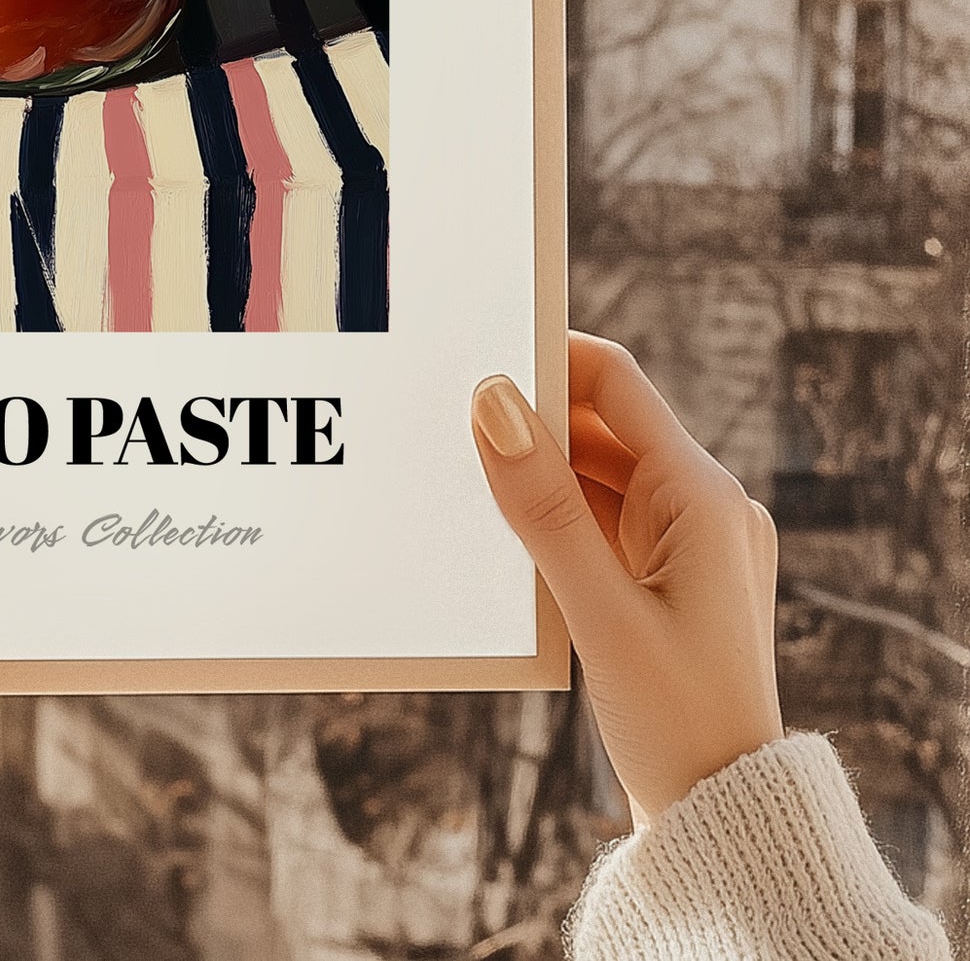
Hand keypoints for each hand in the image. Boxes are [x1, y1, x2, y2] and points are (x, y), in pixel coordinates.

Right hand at [471, 332, 782, 822]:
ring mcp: (691, 542)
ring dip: (538, 471)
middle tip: (450, 424)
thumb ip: (541, 503)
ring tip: (467, 481)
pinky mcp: (671, 576)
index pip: (615, 383)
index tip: (475, 359)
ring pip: (598, 472)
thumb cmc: (676, 722)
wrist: (726, 818)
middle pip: (603, 424)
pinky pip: (604, 517)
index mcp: (702, 497)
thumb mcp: (597, 609)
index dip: (546, 359)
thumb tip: (492, 402)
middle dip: (530, 420)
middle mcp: (705, 506)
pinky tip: (506, 533)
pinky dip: (556, 515)